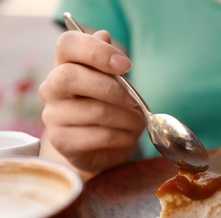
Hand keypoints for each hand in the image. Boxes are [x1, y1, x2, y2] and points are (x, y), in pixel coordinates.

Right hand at [39, 30, 144, 173]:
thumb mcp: (114, 83)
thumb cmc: (109, 107)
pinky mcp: (62, 141)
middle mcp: (52, 88)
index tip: (126, 65)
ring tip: (137, 121)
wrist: (100, 147)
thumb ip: (109, 62)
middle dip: (111, 88)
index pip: (67, 44)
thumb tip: (103, 34)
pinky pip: (99, 136)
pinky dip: (122, 136)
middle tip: (134, 100)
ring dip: (125, 118)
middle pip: (70, 77)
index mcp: (64, 64)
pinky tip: (128, 136)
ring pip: (94, 111)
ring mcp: (53, 116)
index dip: (97, 51)